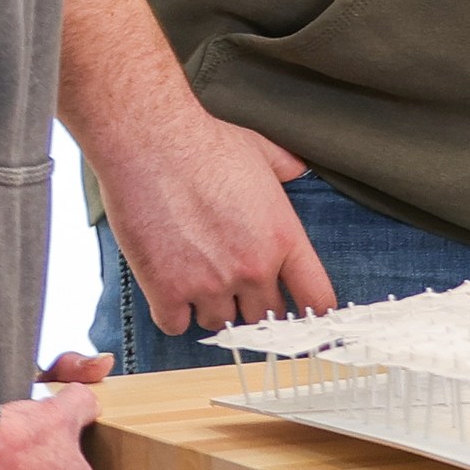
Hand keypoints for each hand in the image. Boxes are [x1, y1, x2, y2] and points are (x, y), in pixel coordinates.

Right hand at [92, 103, 332, 336]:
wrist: (152, 144)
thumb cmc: (205, 144)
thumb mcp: (264, 153)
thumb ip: (287, 170)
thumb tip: (298, 169)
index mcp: (283, 238)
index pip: (316, 297)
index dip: (312, 310)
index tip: (301, 312)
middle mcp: (253, 268)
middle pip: (266, 317)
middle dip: (253, 304)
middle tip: (235, 284)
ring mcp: (210, 284)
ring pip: (220, 324)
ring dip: (211, 308)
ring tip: (199, 281)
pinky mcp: (167, 291)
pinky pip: (175, 325)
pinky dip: (172, 313)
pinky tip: (170, 291)